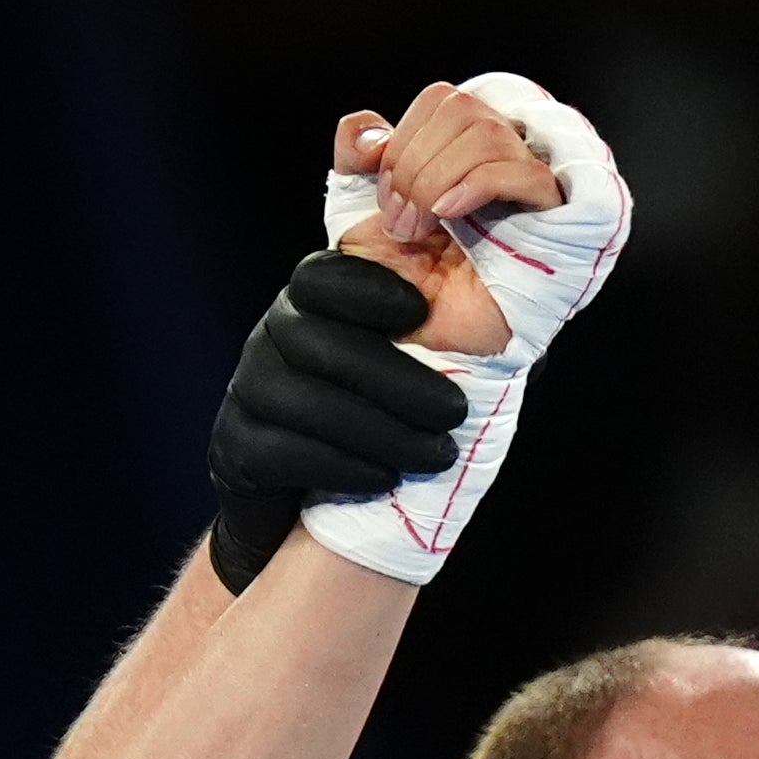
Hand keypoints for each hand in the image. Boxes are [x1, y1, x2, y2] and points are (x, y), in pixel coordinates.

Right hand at [291, 71, 631, 588]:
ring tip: (438, 453)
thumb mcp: (415, 355)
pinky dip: (340, 465)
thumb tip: (521, 255)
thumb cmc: (382, 415)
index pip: (323, 275)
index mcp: (315, 304)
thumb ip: (450, 309)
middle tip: (455, 411)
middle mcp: (273, 336)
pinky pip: (282, 451)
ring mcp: (249, 392)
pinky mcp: (237, 448)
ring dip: (376, 428)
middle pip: (312, 338)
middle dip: (390, 376)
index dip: (367, 285)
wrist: (308, 503)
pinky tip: (386, 477)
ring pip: (299, 398)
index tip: (420, 310)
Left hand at [326, 85, 571, 352]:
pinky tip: (448, 214)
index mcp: (465, 158)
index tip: (385, 197)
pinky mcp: (559, 226)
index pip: (443, 99)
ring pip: (491, 132)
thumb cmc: (404, 294)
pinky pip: (528, 174)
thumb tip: (367, 130)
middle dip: (415, 160)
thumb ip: (357, 159)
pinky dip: (476, 183)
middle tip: (401, 221)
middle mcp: (504, 167)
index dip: (404, 138)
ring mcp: (533, 196)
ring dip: (437, 177)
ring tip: (420, 229)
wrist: (422, 350)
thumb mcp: (361, 215)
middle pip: (465, 108)